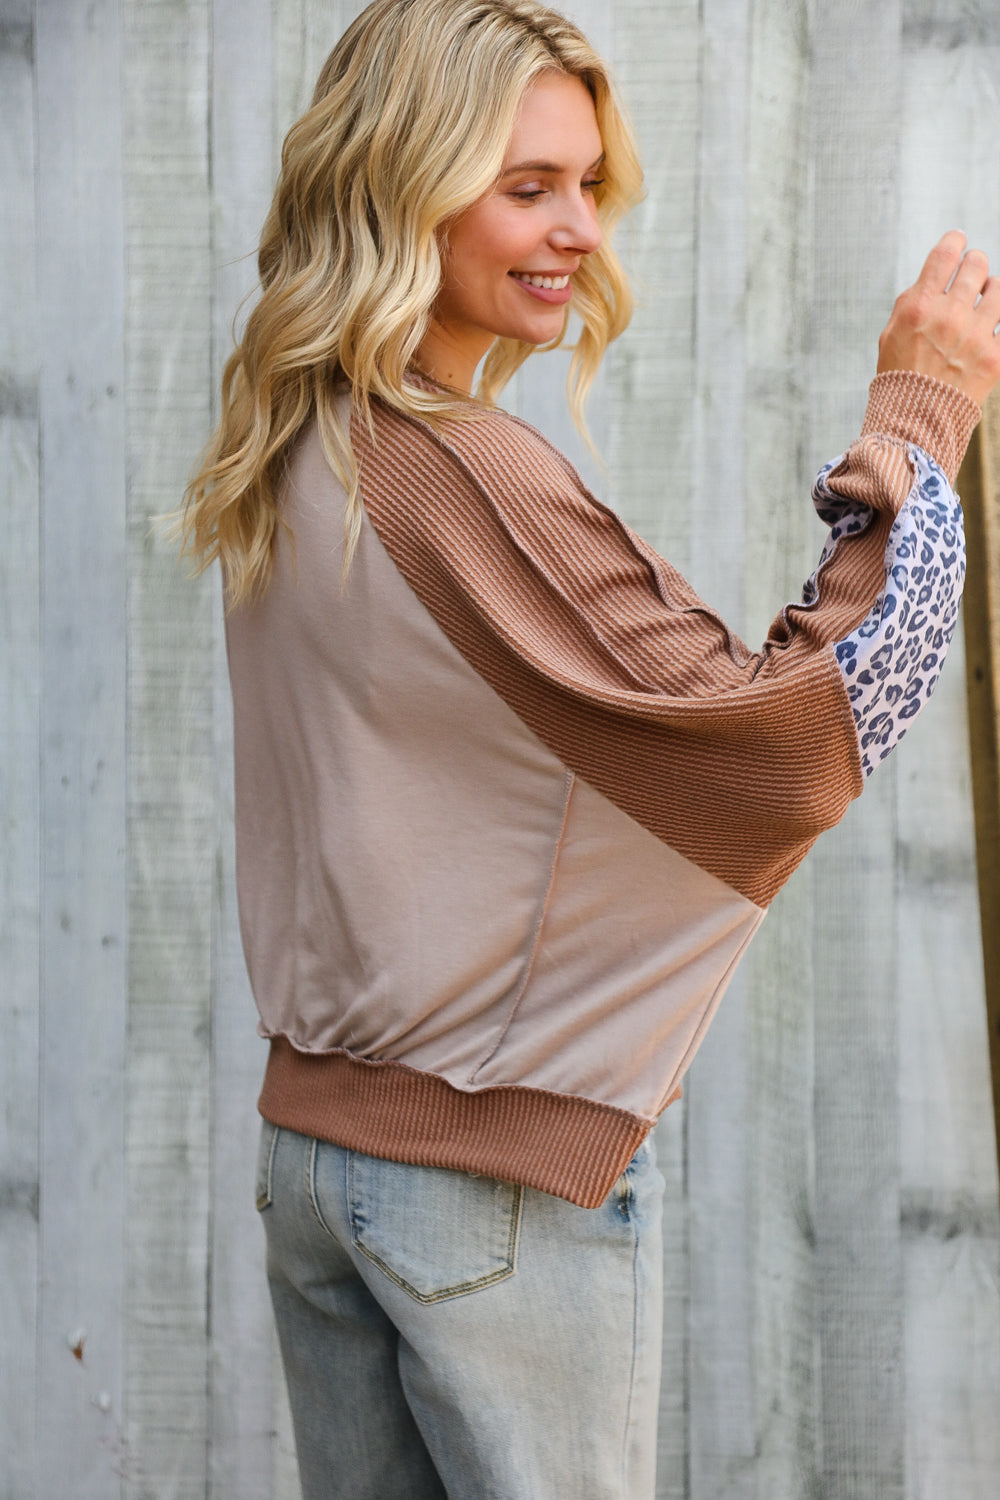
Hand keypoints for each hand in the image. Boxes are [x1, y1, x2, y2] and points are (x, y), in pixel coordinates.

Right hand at [877, 230, 999, 405]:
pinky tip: (989, 326)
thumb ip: (914, 302)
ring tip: (984, 300)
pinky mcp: (995, 357)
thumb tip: (937, 277)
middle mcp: (950, 315)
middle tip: (971, 275)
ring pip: (999, 288)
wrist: (913, 424)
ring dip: (991, 289)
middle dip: (974, 265)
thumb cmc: (899, 378)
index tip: (958, 241)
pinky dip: (998, 323)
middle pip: (976, 264)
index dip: (955, 241)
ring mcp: (976, 336)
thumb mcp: (891, 335)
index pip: (946, 254)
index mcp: (920, 306)